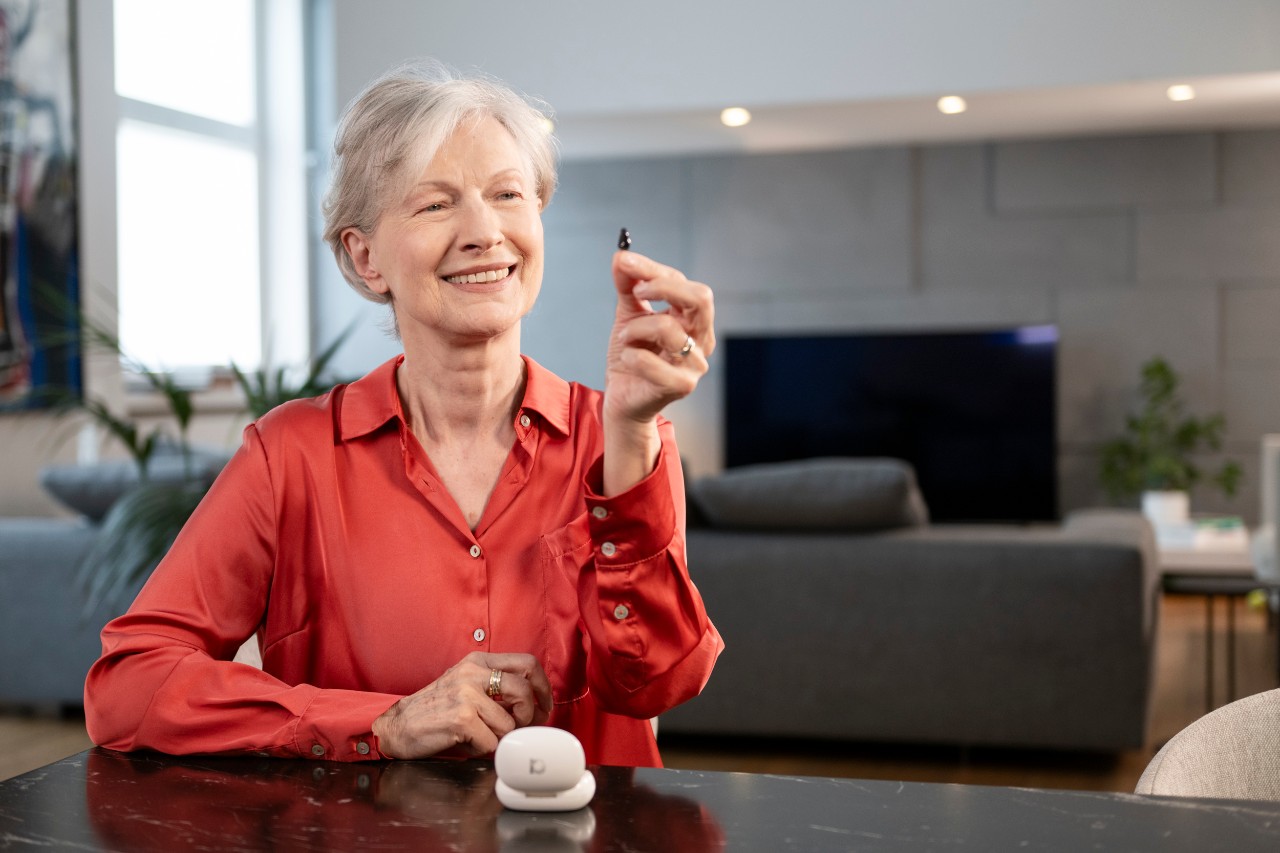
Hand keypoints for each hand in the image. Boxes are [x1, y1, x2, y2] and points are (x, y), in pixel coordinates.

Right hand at [372, 652, 552, 758]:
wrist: (398, 726)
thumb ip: (496, 686)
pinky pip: (491, 742)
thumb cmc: (436, 709)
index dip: (543, 686)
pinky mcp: (461, 719)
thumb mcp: (466, 684)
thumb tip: (534, 703)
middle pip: (524, 690)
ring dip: (500, 737)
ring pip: (509, 724)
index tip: (544, 705)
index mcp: (478, 661)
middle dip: (529, 715)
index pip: (527, 663)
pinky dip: (484, 749)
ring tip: (482, 736)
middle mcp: (472, 673)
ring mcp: (466, 695)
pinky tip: (469, 743)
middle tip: (522, 727)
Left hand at [606, 250, 715, 426]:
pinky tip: (627, 360)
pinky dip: (632, 356)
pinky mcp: (682, 386)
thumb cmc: (632, 355)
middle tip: (635, 294)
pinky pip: (652, 362)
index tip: (624, 262)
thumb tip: (621, 256)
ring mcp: (695, 364)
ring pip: (668, 329)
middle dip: (663, 287)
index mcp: (693, 318)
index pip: (684, 283)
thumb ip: (628, 287)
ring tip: (624, 339)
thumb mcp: (628, 315)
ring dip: (635, 329)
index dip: (653, 270)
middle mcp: (701, 339)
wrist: (622, 398)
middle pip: (700, 298)